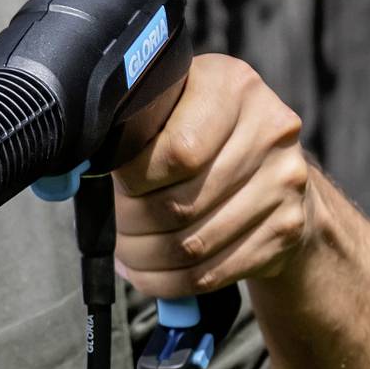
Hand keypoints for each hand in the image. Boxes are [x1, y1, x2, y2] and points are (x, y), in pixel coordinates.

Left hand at [109, 54, 322, 297]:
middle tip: (115, 230)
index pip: (176, 151)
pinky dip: (169, 282)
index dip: (135, 179)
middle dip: (132, 226)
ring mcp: (285, 183)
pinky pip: (212, 272)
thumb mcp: (179, 106)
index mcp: (233, 86)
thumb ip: (141, 125)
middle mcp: (270, 130)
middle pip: (180, 204)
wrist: (278, 169)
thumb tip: (83, 167)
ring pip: (192, 245)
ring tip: (128, 254)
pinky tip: (149, 273)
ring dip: (145, 259)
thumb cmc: (209, 134)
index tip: (117, 186)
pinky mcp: (286, 229)